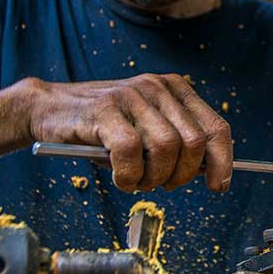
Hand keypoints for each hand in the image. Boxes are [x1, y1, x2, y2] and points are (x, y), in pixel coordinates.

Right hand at [24, 74, 232, 192]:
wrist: (49, 109)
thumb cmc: (103, 127)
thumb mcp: (146, 128)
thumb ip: (177, 142)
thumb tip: (209, 172)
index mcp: (175, 89)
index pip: (215, 127)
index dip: (223, 161)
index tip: (218, 186)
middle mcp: (157, 87)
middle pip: (194, 142)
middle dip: (183, 175)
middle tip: (161, 186)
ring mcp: (131, 96)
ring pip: (166, 148)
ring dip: (154, 177)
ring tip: (138, 182)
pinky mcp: (104, 110)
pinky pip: (130, 152)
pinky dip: (128, 175)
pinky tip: (121, 178)